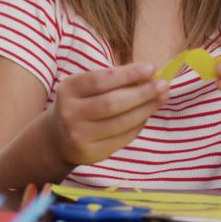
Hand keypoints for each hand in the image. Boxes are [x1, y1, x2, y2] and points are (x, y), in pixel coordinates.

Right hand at [48, 63, 167, 165]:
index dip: (128, 74)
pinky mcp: (92, 153)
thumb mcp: (85, 87)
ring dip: (146, 109)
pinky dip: (139, 125)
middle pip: (112, 103)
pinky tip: (147, 115)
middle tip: (163, 85)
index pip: (101, 80)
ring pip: (121, 122)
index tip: (151, 68)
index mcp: (69, 89)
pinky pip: (123, 137)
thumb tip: (149, 75)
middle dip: (142, 93)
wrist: (57, 137)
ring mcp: (80, 135)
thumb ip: (112, 80)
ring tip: (161, 98)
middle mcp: (70, 113)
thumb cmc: (80, 104)